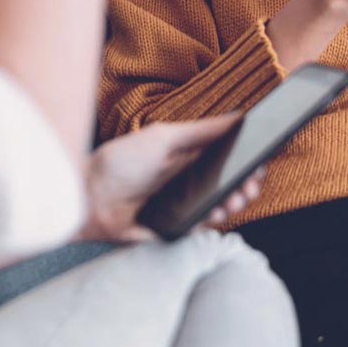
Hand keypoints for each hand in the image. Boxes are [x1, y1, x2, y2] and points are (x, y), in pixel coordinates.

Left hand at [81, 115, 267, 242]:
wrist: (88, 198)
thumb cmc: (120, 162)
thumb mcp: (163, 138)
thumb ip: (201, 130)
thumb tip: (238, 116)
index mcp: (189, 157)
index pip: (229, 158)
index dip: (247, 161)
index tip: (259, 160)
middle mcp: (190, 181)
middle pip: (231, 185)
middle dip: (246, 185)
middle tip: (248, 185)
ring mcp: (184, 207)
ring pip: (221, 209)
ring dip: (233, 204)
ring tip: (233, 199)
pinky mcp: (175, 230)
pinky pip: (202, 231)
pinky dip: (212, 224)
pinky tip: (212, 214)